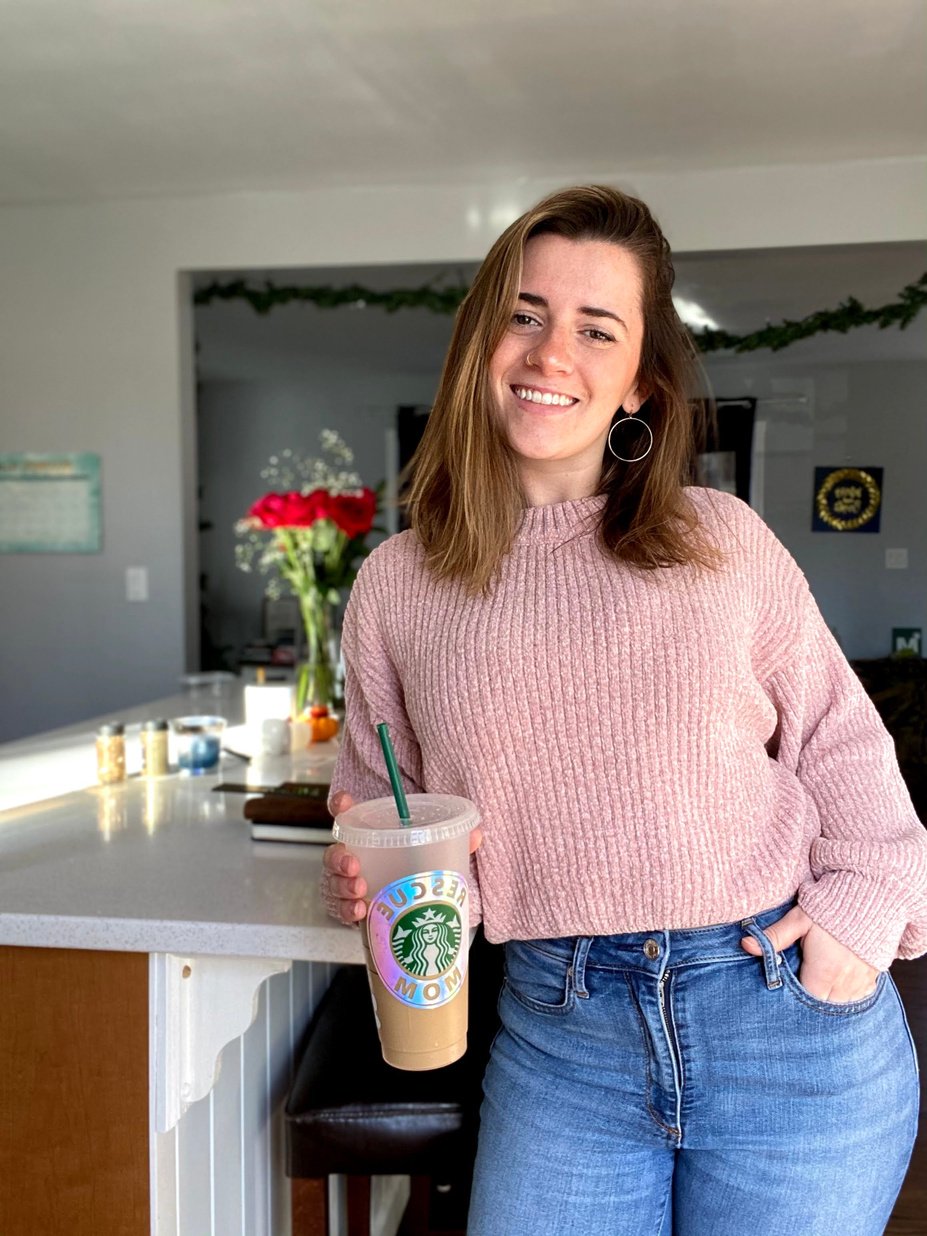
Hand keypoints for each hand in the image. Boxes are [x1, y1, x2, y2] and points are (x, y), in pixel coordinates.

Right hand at [320, 790, 483, 925]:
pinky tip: (359, 911)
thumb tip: (476, 833)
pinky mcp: (351, 908)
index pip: (348, 814)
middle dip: (338, 857)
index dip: (341, 805)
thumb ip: (452, 841)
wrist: (411, 909)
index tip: (343, 802)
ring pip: (333, 881)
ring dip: (342, 885)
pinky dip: (346, 909)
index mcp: (371, 835)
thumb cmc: (416, 870)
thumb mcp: (434, 853)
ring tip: (359, 889)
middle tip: (353, 864)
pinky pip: (339, 908)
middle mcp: (354, 856)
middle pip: (334, 852)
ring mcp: (349, 884)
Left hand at [741, 904, 878, 1002]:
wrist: (870, 893)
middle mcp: (845, 983)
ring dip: (830, 1000)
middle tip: (799, 991)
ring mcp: (862, 981)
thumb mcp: (799, 919)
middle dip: (811, 1003)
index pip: (806, 1002)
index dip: (795, 1002)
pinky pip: (860, 997)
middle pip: (824, 1007)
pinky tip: (838, 985)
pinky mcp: (874, 975)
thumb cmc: (832, 906)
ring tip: (817, 988)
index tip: (786, 994)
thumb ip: (773, 936)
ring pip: (843, 1005)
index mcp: (824, 972)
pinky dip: (849, 995)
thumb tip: (745, 944)